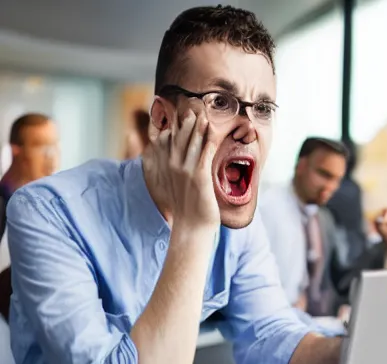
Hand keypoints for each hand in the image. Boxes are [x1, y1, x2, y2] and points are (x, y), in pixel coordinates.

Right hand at [144, 109, 218, 228]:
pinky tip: (214, 130)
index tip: (177, 114)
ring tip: (204, 113)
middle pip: (179, 138)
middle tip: (193, 107)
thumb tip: (181, 171)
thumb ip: (178, 176)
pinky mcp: (199, 176)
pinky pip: (205, 152)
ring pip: (192, 142)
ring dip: (199, 126)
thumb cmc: (187, 211)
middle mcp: (174, 167)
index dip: (173, 127)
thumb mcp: (178, 190)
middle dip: (186, 122)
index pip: (167, 142)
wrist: (191, 228)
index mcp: (167, 169)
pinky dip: (209, 139)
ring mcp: (186, 170)